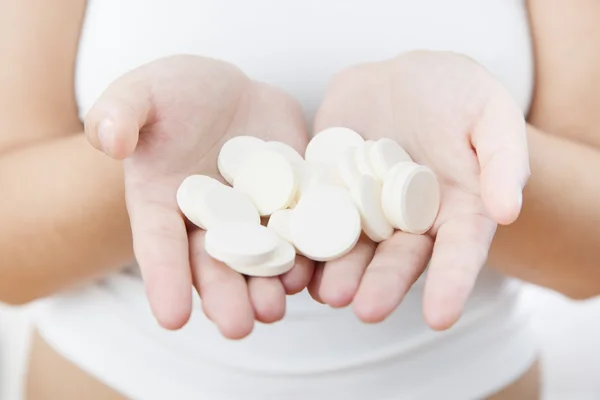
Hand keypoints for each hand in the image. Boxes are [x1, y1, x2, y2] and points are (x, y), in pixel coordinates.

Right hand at [84, 55, 313, 337]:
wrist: (232, 93)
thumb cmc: (176, 92)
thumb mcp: (143, 92)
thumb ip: (119, 113)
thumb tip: (109, 140)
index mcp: (162, 204)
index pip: (159, 245)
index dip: (164, 279)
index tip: (171, 317)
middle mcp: (206, 223)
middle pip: (214, 265)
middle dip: (225, 297)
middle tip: (238, 327)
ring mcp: (251, 218)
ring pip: (258, 260)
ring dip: (268, 287)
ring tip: (276, 309)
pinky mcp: (289, 204)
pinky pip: (299, 233)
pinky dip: (306, 254)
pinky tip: (313, 273)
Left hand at [308, 51, 529, 329]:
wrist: (402, 78)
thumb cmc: (458, 95)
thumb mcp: (492, 114)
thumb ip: (504, 160)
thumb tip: (508, 211)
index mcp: (456, 212)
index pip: (459, 253)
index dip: (451, 284)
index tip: (440, 317)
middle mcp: (409, 222)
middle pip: (397, 259)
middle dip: (382, 285)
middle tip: (366, 310)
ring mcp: (365, 211)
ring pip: (353, 248)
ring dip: (339, 272)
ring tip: (326, 292)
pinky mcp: (330, 193)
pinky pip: (317, 218)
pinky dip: (305, 240)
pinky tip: (293, 260)